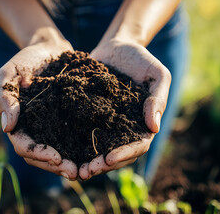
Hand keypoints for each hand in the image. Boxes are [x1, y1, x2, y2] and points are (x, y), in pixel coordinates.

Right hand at [0, 41, 77, 179]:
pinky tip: (93, 156)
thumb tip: (7, 128)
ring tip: (85, 171)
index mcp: (18, 121)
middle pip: (40, 156)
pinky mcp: (67, 120)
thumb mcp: (10, 72)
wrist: (49, 48)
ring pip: (56, 152)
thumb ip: (6, 97)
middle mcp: (34, 128)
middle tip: (74, 172)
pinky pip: (71, 139)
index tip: (56, 157)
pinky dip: (79, 150)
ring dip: (68, 164)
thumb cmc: (26, 59)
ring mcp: (50, 125)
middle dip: (55, 166)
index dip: (38, 154)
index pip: (24, 145)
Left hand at [79, 38, 170, 179]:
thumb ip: (158, 98)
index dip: (125, 155)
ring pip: (98, 149)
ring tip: (72, 169)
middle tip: (85, 171)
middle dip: (102, 165)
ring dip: (86, 161)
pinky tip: (61, 150)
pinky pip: (82, 133)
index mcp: (142, 123)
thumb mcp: (156, 73)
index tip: (109, 158)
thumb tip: (154, 128)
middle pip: (116, 154)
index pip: (138, 146)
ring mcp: (105, 123)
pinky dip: (74, 145)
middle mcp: (124, 128)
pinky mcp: (88, 115)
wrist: (116, 47)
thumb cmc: (140, 58)